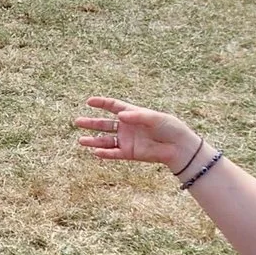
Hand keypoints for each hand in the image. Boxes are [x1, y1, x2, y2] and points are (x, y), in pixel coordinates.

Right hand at [72, 97, 203, 174]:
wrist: (177, 147)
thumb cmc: (169, 128)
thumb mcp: (154, 118)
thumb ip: (136, 116)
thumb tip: (120, 116)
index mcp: (132, 114)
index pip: (113, 106)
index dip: (101, 103)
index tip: (89, 101)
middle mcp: (127, 127)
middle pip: (105, 124)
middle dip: (91, 123)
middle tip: (77, 121)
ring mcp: (127, 140)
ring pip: (105, 140)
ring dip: (93, 140)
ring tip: (80, 140)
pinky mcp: (129, 153)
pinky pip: (113, 153)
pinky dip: (104, 153)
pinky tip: (95, 152)